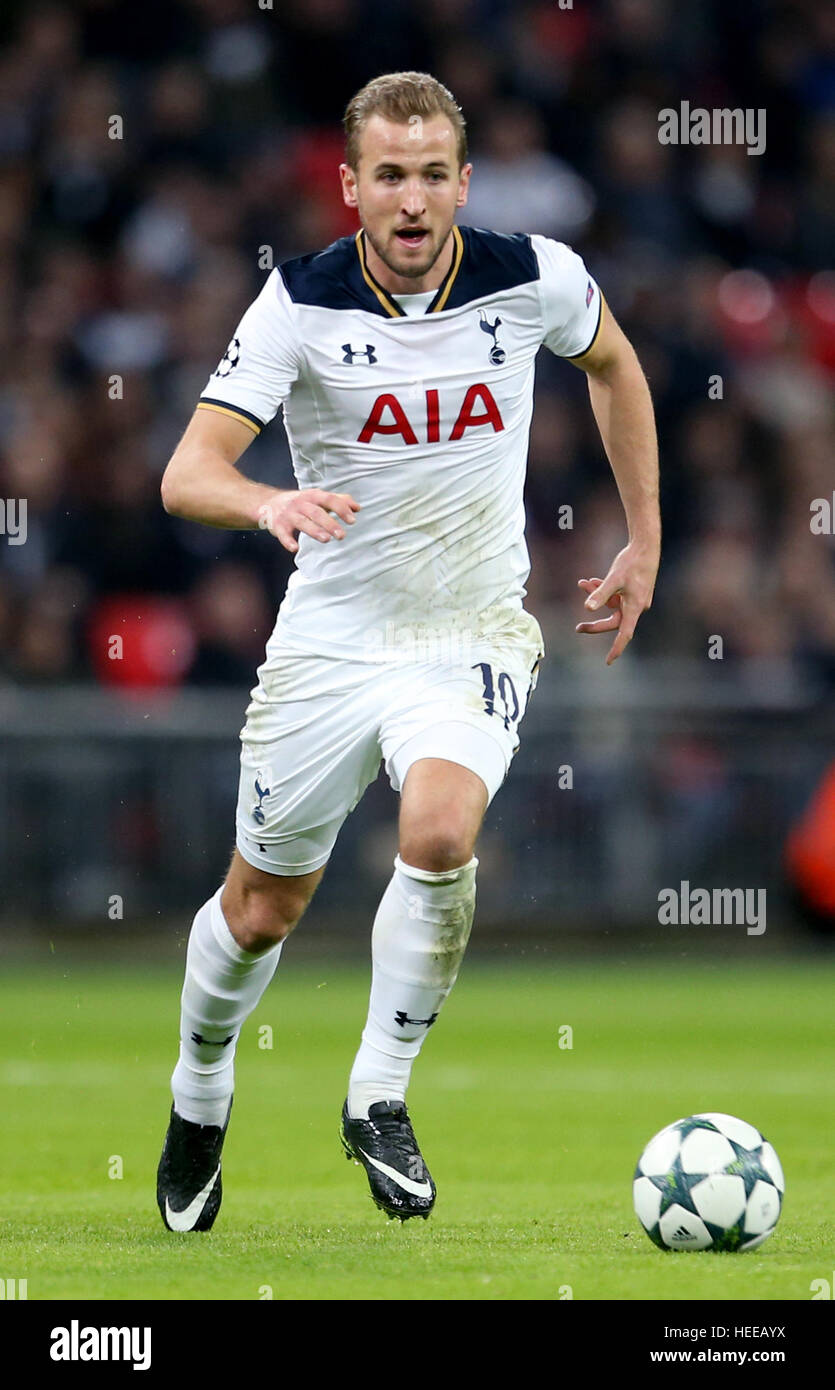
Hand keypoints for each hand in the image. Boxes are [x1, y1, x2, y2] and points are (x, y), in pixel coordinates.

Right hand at [257, 488, 360, 553]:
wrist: (268, 503)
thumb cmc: (300, 502)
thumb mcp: (317, 498)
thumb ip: (338, 501)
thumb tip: (358, 508)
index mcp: (312, 496)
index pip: (329, 500)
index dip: (341, 509)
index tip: (352, 520)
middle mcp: (300, 503)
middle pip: (316, 512)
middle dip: (330, 523)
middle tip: (342, 535)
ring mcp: (288, 514)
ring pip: (302, 522)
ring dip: (314, 530)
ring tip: (326, 539)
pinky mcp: (278, 525)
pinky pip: (282, 533)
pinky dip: (287, 540)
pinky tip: (294, 548)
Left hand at [575, 541, 658, 664]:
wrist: (646, 545)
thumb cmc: (632, 562)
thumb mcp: (613, 579)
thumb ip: (600, 594)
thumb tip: (588, 608)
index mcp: (634, 607)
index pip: (624, 634)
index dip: (617, 648)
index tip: (609, 661)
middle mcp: (637, 606)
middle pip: (613, 621)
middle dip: (595, 623)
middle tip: (578, 628)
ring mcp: (635, 598)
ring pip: (612, 604)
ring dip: (596, 596)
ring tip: (582, 583)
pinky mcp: (633, 589)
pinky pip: (615, 595)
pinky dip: (603, 590)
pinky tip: (591, 581)